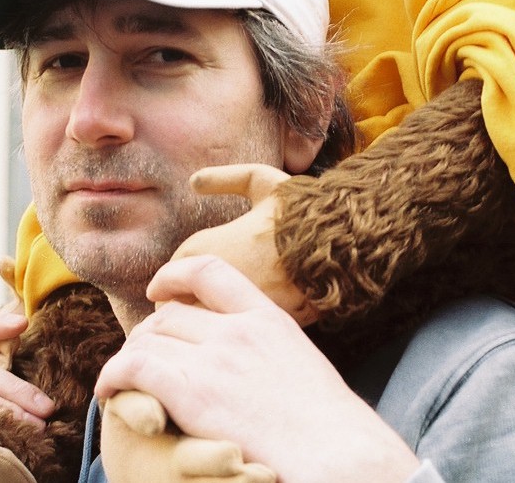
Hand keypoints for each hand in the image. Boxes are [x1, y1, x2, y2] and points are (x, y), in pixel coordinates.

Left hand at [94, 256, 419, 482]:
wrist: (339, 455)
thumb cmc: (331, 431)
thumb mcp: (304, 367)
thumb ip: (272, 352)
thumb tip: (259, 362)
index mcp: (269, 319)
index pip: (211, 272)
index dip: (174, 275)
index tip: (159, 291)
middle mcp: (239, 330)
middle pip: (170, 314)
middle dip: (148, 334)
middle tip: (142, 359)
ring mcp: (216, 359)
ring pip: (148, 340)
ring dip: (130, 359)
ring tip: (123, 381)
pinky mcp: (193, 392)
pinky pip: (134, 369)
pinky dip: (113, 377)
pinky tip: (109, 392)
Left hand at [172, 164, 316, 324]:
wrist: (343, 242)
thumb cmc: (302, 210)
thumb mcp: (263, 181)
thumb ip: (227, 178)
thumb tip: (194, 181)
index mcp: (206, 251)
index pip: (170, 278)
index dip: (172, 282)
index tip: (174, 287)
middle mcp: (215, 286)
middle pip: (179, 309)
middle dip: (183, 308)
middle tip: (192, 309)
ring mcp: (239, 311)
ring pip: (206, 328)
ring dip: (207, 325)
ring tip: (217, 324)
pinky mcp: (262, 329)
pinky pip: (237, 337)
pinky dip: (236, 335)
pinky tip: (246, 330)